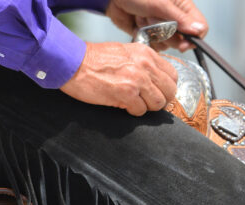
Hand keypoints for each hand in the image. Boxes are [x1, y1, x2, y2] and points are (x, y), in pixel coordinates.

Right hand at [60, 42, 178, 115]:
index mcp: (146, 54)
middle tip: (145, 99)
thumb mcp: (125, 53)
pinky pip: (141, 111)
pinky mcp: (126, 94)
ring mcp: (137, 80)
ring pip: (158, 104)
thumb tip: (158, 82)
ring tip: (132, 100)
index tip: (157, 90)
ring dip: (146, 106)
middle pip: (170, 92)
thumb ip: (144, 65)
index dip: (166, 87)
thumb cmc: (95, 59)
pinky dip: (132, 111)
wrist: (71, 62)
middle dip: (159, 99)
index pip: (173, 76)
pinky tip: (121, 102)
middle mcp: (145, 65)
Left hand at [104, 0, 207, 51]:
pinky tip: (138, 24)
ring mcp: (164, 27)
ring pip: (168, 43)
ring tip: (142, 16)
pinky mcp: (153, 34)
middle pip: (183, 39)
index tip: (182, 42)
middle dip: (166, 32)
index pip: (199, 28)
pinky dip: (146, 37)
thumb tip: (199, 30)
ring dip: (153, 32)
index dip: (192, 38)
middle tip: (152, 18)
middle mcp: (176, 18)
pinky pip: (156, 45)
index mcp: (182, 7)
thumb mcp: (159, 4)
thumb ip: (180, 19)